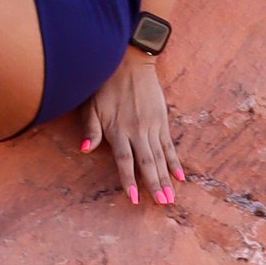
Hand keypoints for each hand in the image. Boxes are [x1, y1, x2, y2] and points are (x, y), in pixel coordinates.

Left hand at [79, 52, 183, 206]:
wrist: (129, 61)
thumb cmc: (105, 84)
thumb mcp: (91, 105)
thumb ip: (90, 128)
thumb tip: (85, 149)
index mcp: (118, 130)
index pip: (125, 161)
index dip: (130, 181)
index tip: (135, 199)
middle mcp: (137, 131)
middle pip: (147, 163)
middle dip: (155, 185)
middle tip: (163, 203)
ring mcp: (152, 126)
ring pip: (160, 157)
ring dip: (166, 178)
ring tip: (171, 196)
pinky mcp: (162, 120)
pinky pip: (170, 145)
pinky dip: (175, 161)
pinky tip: (180, 176)